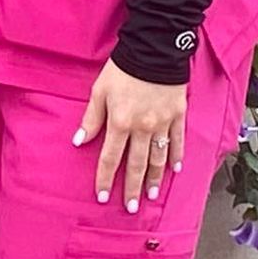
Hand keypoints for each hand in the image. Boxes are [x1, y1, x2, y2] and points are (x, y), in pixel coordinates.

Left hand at [74, 58, 186, 212]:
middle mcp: (142, 128)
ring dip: (154, 179)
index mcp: (120, 122)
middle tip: (131, 208)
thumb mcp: (99, 91)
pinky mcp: (178, 116)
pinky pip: (178, 141)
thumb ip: (91, 119)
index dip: (105, 178)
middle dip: (132, 188)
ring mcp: (163, 123)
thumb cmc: (121, 70)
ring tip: (151, 195)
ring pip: (158, 158)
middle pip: (136, 164)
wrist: (153, 50)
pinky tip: (175, 170)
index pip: (110, 157)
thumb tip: (79, 141)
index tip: (102, 196)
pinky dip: (176, 156)